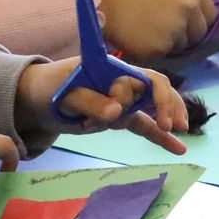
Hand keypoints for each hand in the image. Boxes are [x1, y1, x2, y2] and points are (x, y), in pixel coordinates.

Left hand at [16, 58, 190, 153]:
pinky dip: (160, 137)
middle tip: (168, 126)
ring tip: (180, 131)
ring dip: (169, 116)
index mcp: (109, 68)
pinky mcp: (119, 117)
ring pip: (154, 106)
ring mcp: (122, 100)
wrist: (38, 99)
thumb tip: (116, 112)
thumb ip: (89, 101)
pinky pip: (144, 125)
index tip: (143, 112)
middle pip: (154, 88)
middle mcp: (121, 81)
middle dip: (165, 105)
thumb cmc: (48, 88)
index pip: (139, 76)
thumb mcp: (62, 94)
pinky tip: (179, 149)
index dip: (150, 93)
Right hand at [89, 0, 214, 60]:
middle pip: (199, 33)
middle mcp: (190, 7)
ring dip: (167, 42)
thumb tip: (197, 10)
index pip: (209, 15)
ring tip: (144, 28)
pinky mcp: (159, 48)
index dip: (194, 19)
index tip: (179, 19)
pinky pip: (162, 53)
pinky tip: (136, 35)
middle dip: (184, 33)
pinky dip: (151, 49)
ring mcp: (176, 29)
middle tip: (159, 27)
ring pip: (181, 45)